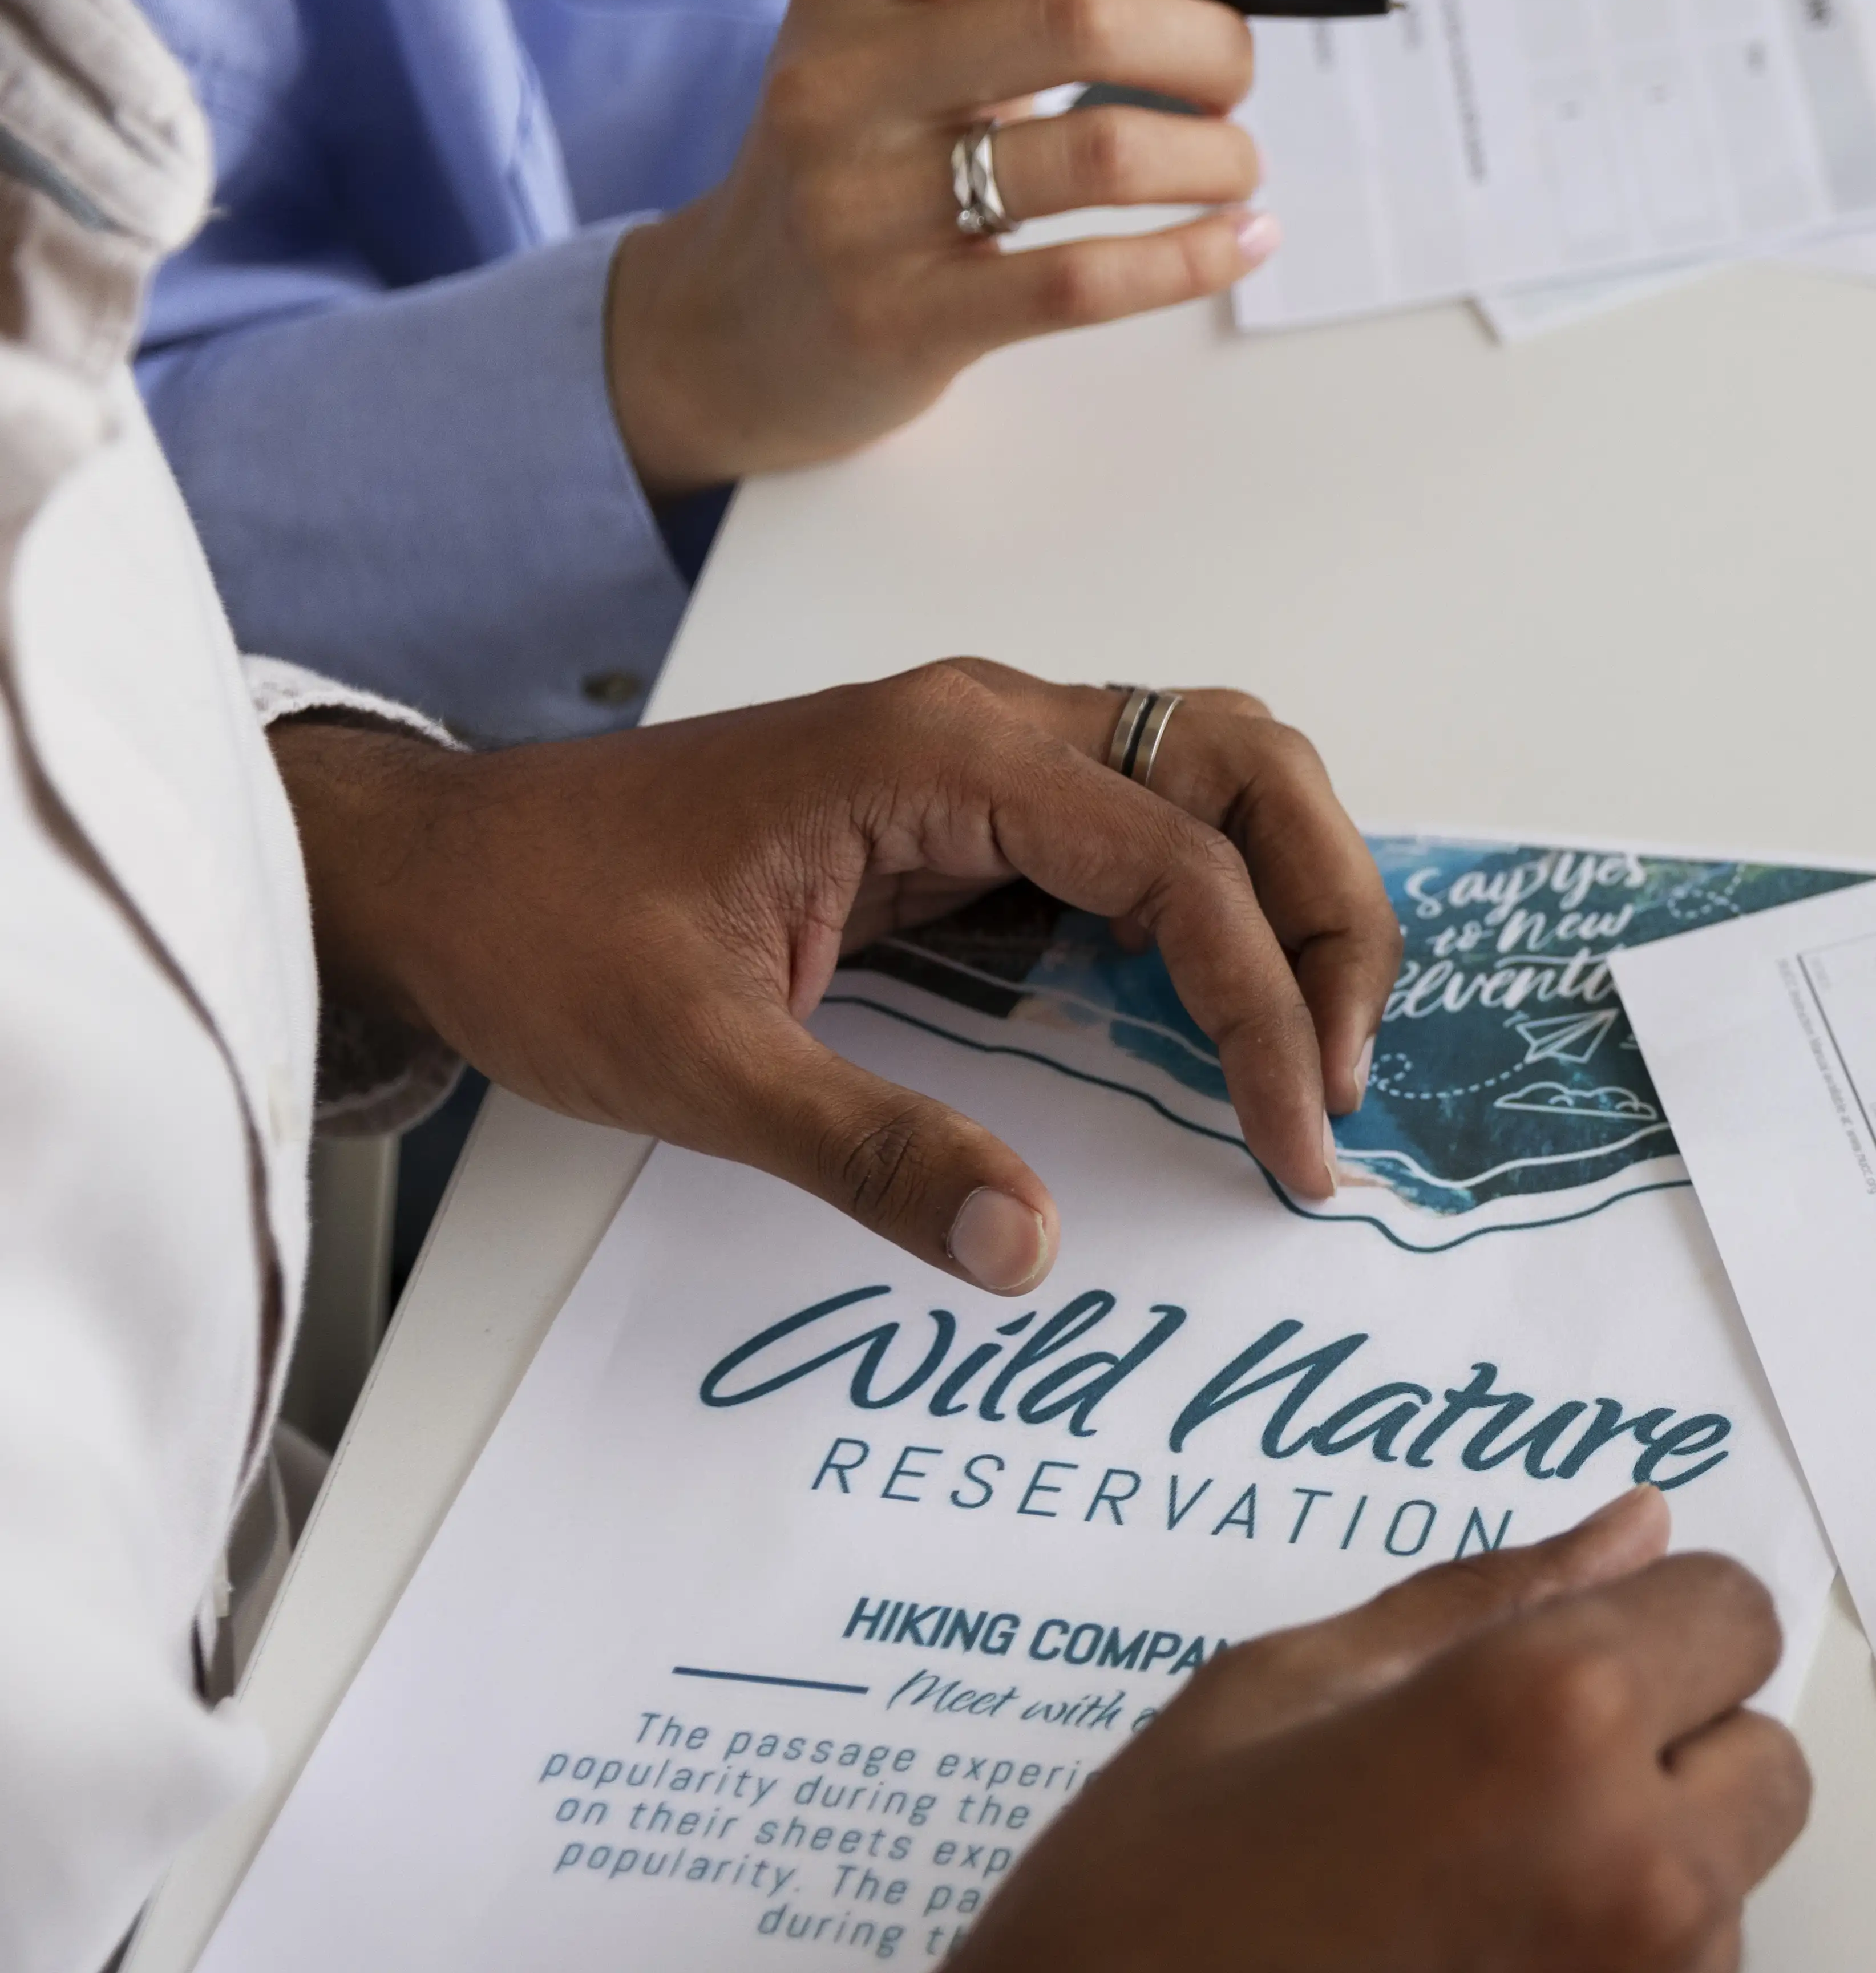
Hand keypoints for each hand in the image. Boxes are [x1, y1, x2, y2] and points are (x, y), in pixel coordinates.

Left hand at [274, 659, 1396, 1291]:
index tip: (1299, 1142)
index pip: (1180, 865)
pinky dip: (1226, 911)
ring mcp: (985, 755)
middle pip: (1251, 767)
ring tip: (1315, 1048)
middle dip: (1330, 914)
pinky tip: (1231, 1022)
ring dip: (1297, 898)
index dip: (1263, 1010)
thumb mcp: (694, 1062)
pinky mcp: (973, 807)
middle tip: (1345, 1074)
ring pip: (1224, 779)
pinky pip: (1154, 830)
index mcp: (935, 756)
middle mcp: (985, 724)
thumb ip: (868, 1150)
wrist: (433, 873)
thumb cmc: (543, 933)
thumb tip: (1024, 1248)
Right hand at [603, 1489, 1810, 1972]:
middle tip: (1498, 1820)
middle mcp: (1639, 1870)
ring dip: (1632, 1907)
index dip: (1649, 1635)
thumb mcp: (1265, 1699)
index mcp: (1552, 1719)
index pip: (1733, 1616)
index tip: (1573, 1677)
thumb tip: (1631, 1532)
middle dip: (1665, 1768)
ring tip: (1449, 1952)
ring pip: (1724, 1913)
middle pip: (1761, 1766)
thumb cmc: (1127, 1943)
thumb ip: (1480, 1600)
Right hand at [605, 0, 1269, 495]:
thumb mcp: (892, 41)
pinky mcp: (907, 317)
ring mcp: (867, 203)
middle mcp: (847, 76)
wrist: (735, 324)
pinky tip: (1240, 241)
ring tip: (1236, 165)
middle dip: (1210, 45)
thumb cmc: (858, 161)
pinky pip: (1087, 281)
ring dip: (1216, 157)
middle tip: (1233, 79)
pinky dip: (1195, 257)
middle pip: (1083, 17)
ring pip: (1105, 153)